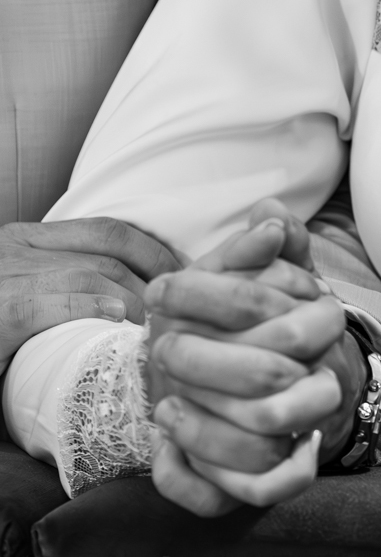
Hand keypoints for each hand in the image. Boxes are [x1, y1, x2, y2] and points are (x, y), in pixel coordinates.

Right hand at [0, 218, 179, 365]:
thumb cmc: (0, 331)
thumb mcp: (29, 292)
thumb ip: (68, 285)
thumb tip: (128, 299)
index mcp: (26, 240)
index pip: (107, 231)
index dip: (152, 251)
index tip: (179, 274)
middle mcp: (16, 247)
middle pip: (108, 248)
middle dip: (154, 275)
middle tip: (178, 305)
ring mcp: (7, 274)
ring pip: (92, 273)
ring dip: (134, 299)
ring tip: (153, 325)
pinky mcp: (3, 308)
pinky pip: (59, 299)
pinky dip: (95, 308)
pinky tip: (117, 321)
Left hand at [145, 200, 365, 515]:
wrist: (261, 379)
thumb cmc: (248, 321)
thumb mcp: (253, 276)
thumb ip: (261, 247)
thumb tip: (271, 217)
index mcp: (323, 324)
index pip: (274, 313)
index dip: (211, 297)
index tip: (159, 289)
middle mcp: (321, 382)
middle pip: (271, 377)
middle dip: (204, 362)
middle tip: (161, 347)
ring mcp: (301, 433)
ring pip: (265, 442)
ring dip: (202, 425)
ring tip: (164, 403)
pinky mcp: (274, 476)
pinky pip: (257, 491)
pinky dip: (205, 478)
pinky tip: (168, 450)